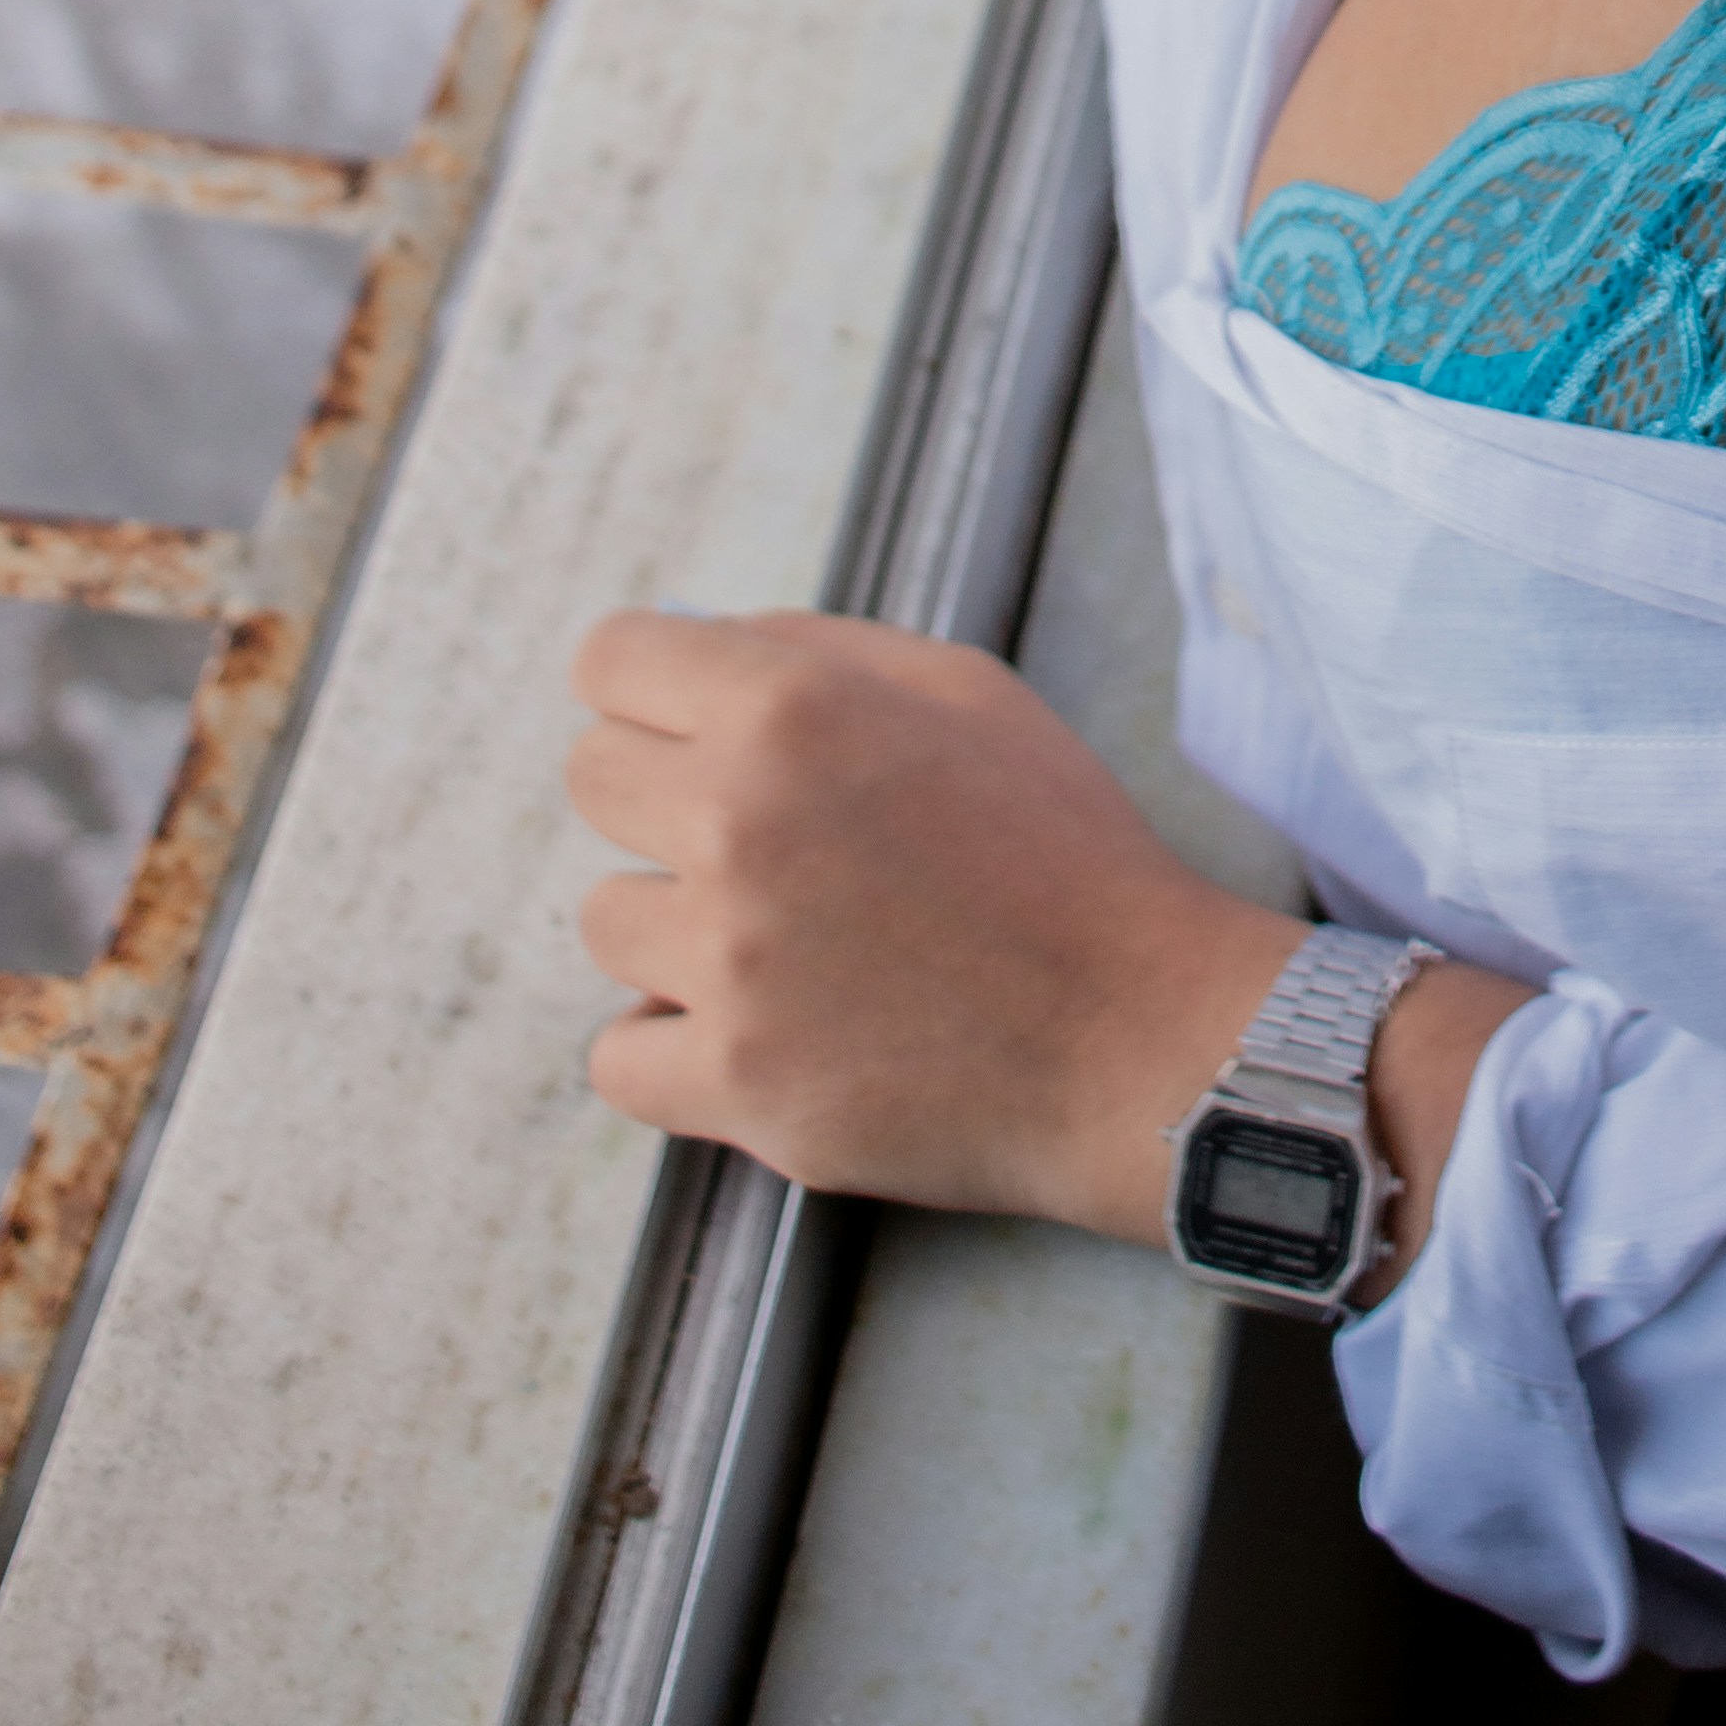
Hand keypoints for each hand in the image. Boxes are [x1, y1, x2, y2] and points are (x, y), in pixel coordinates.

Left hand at [567, 606, 1294, 1234]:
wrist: (1134, 1033)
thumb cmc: (1061, 849)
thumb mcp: (967, 691)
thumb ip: (821, 650)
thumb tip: (700, 642)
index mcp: (794, 708)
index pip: (610, 661)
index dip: (648, 686)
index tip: (683, 723)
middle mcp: (741, 821)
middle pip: (592, 779)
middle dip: (663, 796)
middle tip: (760, 838)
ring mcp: (730, 962)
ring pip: (606, 919)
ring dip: (677, 928)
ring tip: (786, 944)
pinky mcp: (734, 1082)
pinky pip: (617, 1054)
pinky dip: (672, 1047)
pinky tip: (757, 1028)